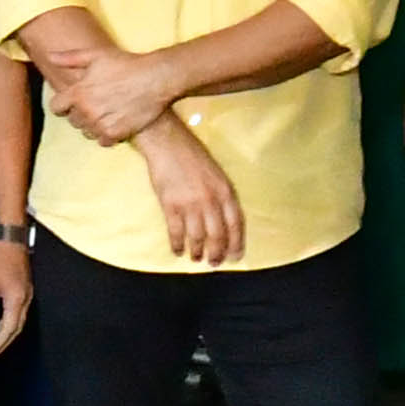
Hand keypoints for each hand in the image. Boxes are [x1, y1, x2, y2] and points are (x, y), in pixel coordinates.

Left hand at [0, 232, 34, 352]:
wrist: (11, 237)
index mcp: (16, 299)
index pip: (8, 328)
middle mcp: (25, 299)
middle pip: (17, 327)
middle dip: (5, 341)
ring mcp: (27, 294)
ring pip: (20, 320)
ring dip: (8, 332)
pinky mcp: (25, 288)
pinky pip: (20, 312)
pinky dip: (11, 322)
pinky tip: (1, 321)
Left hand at [51, 44, 185, 146]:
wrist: (156, 78)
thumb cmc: (126, 64)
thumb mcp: (96, 55)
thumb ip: (70, 58)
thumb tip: (49, 56)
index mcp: (78, 93)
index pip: (56, 107)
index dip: (63, 104)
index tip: (72, 100)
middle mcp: (87, 111)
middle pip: (73, 121)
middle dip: (80, 112)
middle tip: (96, 102)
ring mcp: (101, 124)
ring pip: (87, 132)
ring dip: (93, 124)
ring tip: (107, 111)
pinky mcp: (116, 134)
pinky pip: (102, 141)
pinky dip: (107, 134)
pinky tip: (116, 121)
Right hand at [135, 120, 244, 265]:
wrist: (168, 142)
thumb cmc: (193, 155)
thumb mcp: (217, 174)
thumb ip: (222, 196)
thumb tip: (223, 221)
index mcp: (225, 191)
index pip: (236, 224)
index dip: (236, 243)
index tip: (235, 256)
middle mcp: (210, 200)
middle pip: (217, 235)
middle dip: (217, 253)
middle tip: (213, 263)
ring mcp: (190, 204)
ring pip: (197, 237)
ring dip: (197, 251)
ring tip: (195, 258)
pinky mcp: (170, 205)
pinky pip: (176, 232)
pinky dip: (177, 244)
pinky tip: (177, 251)